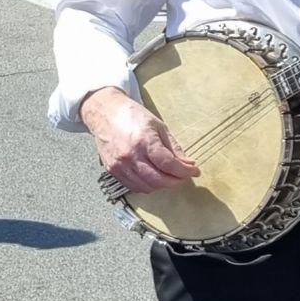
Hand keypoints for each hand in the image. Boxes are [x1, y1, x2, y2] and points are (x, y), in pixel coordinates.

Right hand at [80, 87, 199, 193]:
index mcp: (145, 141)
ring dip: (162, 185)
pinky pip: (133, 186)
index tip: (194, 171)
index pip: (169, 164)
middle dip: (176, 181)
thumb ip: (173, 147)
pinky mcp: (112, 171)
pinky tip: (155, 178)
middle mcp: (131, 156)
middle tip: (184, 176)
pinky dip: (147, 186)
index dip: (184, 171)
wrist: (105, 114)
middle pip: (158, 180)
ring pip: (146, 186)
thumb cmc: (133, 116)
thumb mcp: (159, 126)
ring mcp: (120, 165)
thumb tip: (187, 163)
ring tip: (171, 177)